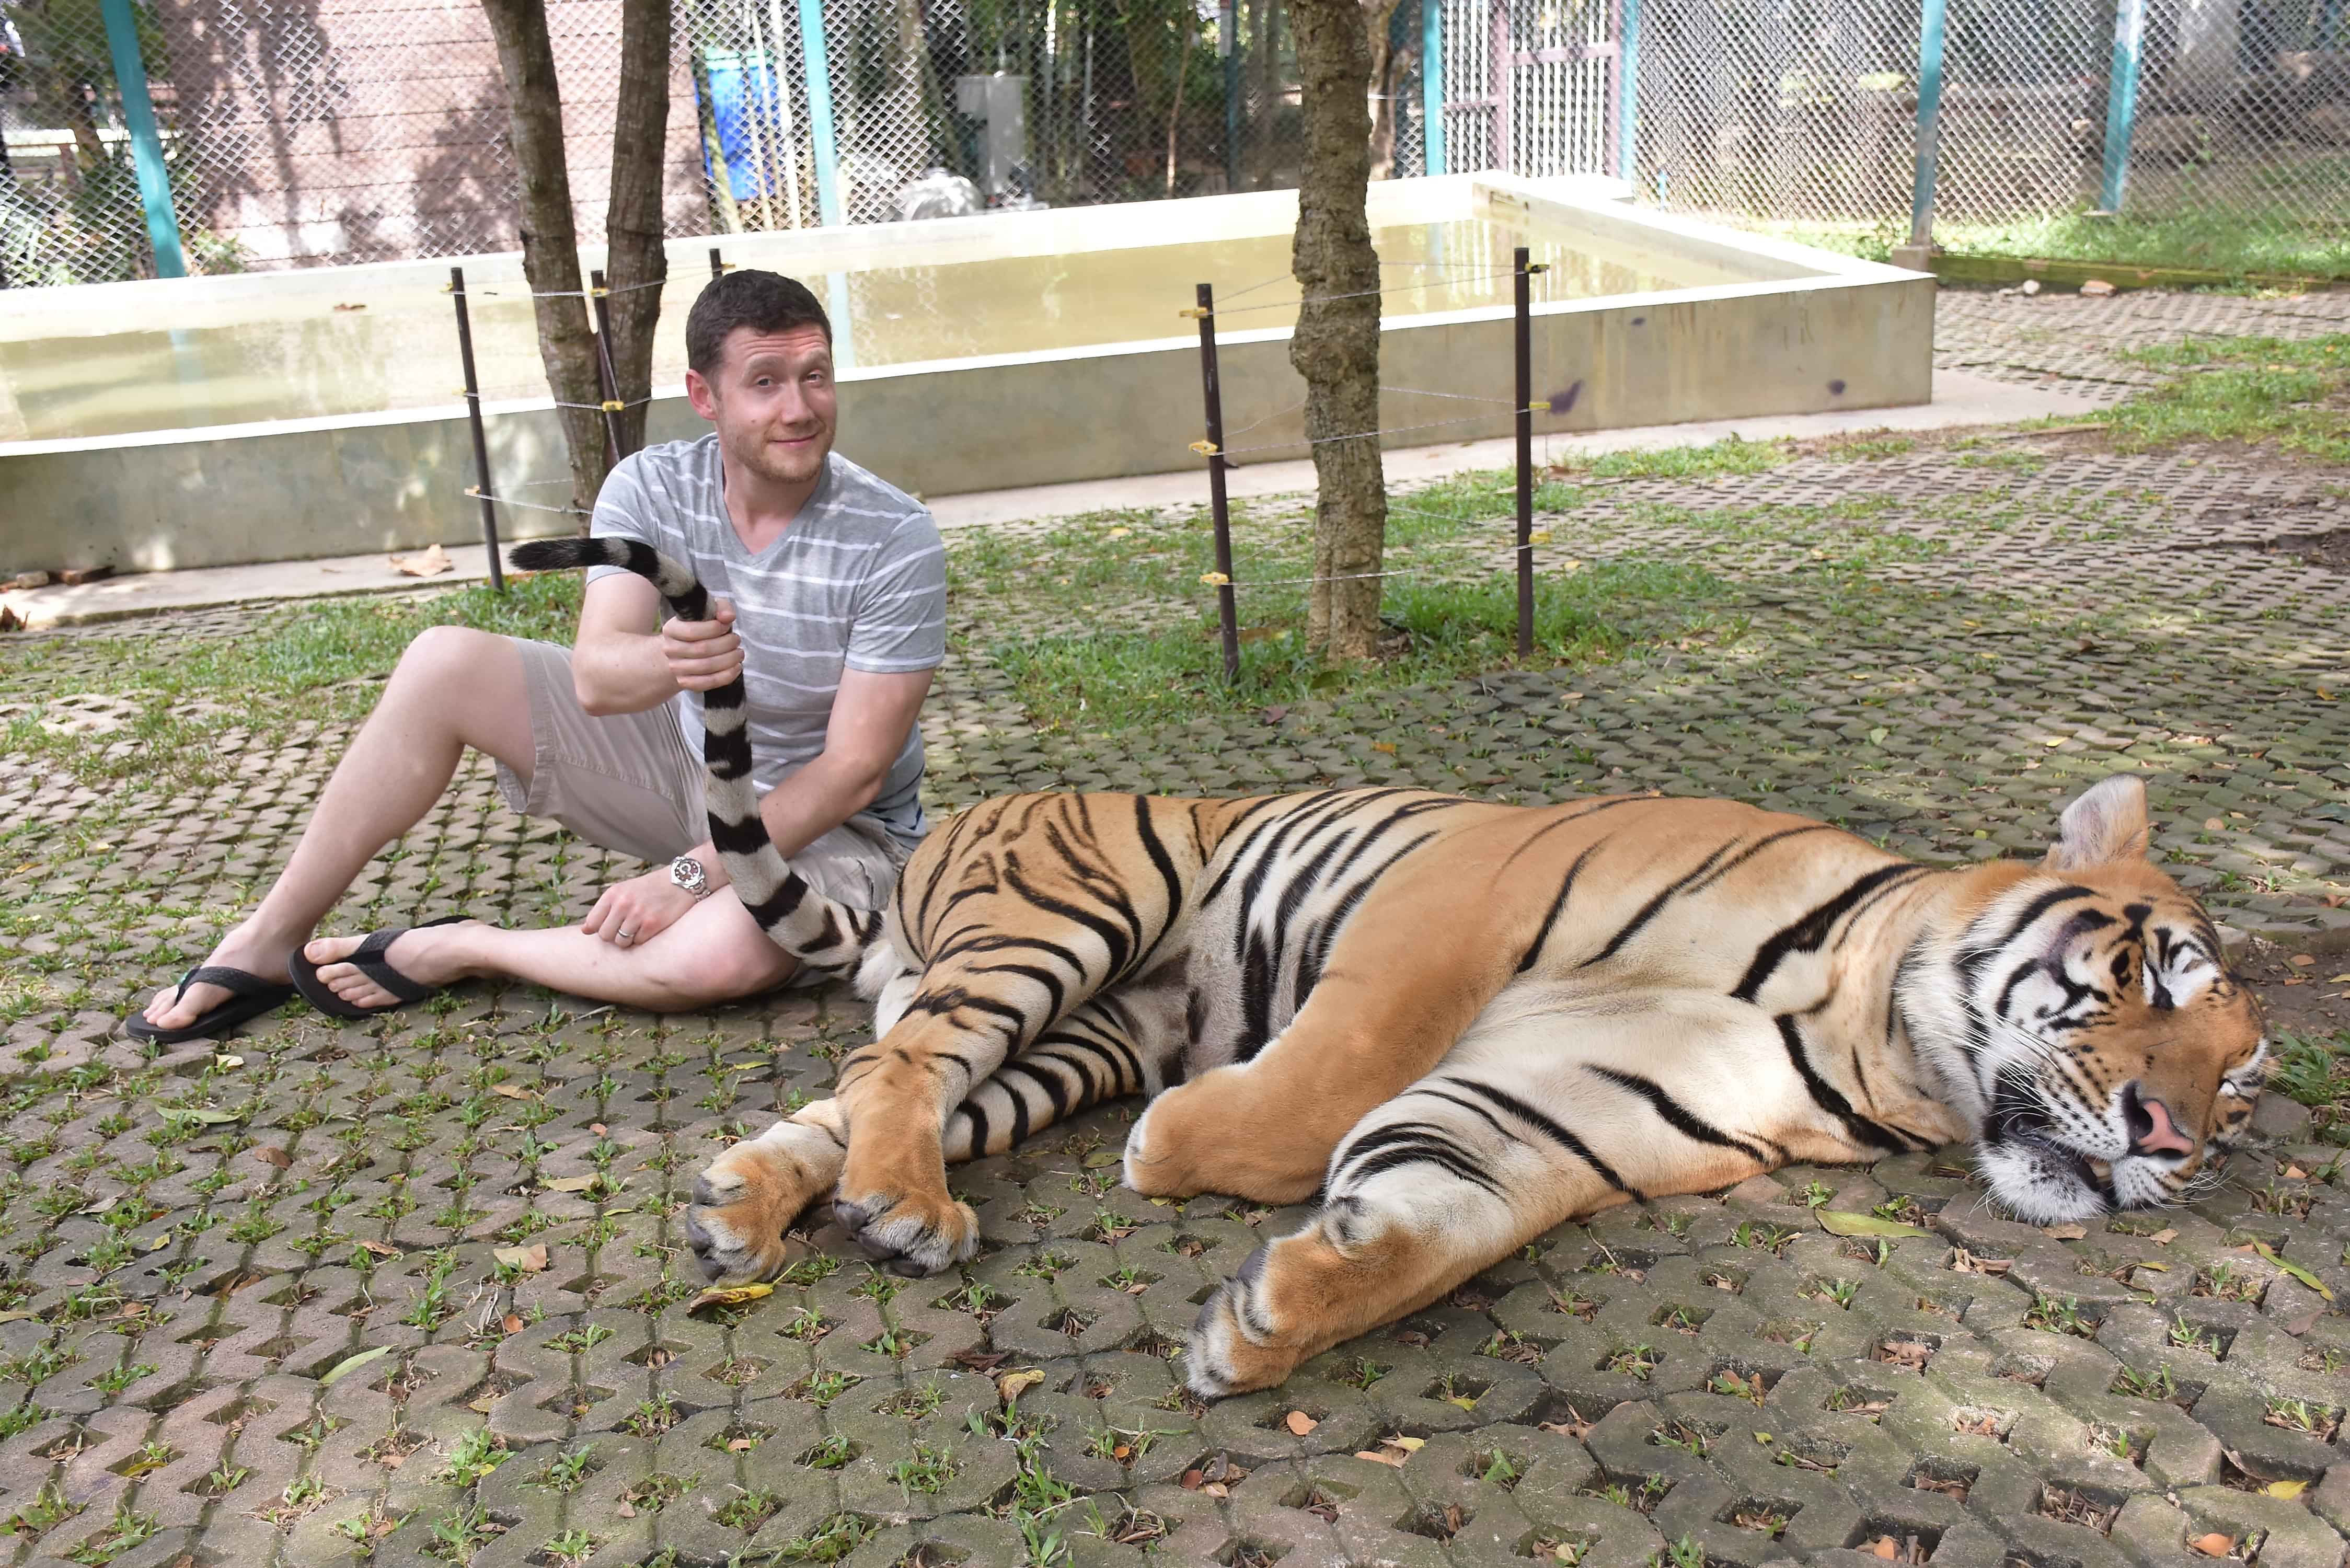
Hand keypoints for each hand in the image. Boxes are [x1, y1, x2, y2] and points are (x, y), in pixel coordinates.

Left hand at [582, 871, 697, 950]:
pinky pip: (638, 943)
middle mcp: (623, 903)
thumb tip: (584, 931)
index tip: (611, 927)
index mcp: (613, 894)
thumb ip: (604, 909)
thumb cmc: (650, 889)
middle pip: (605, 936)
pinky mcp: (652, 924)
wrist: (681, 881)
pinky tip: (650, 928)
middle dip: (614, 936)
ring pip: (620, 942)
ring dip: (629, 940)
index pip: (592, 923)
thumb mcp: (624, 891)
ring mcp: (637, 914)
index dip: (599, 929)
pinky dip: (643, 939)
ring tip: (639, 928)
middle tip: (626, 929)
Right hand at [663, 599, 741, 691]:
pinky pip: (708, 683)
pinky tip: (736, 667)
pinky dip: (726, 676)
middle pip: (702, 649)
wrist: (687, 649)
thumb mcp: (709, 611)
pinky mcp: (685, 682)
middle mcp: (670, 649)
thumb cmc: (702, 628)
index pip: (692, 631)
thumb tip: (728, 617)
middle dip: (726, 644)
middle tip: (737, 640)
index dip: (714, 628)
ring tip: (739, 653)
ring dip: (729, 659)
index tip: (726, 625)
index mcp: (671, 629)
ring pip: (706, 667)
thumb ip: (721, 608)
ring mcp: (676, 668)